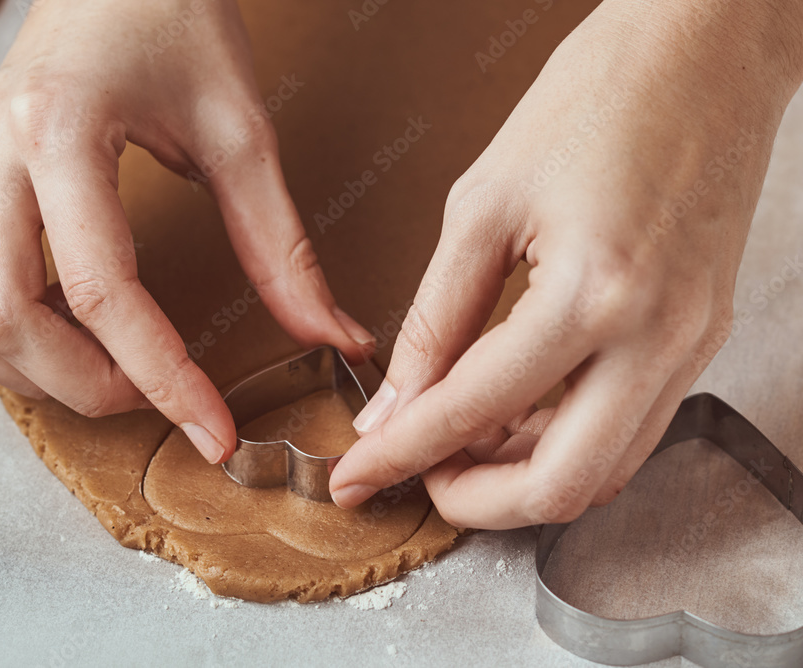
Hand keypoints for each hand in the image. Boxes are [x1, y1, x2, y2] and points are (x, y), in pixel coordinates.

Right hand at [0, 0, 373, 463]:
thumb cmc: (173, 21)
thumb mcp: (239, 130)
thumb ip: (281, 244)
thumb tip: (331, 333)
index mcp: (59, 134)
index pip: (100, 290)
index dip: (162, 377)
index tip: (213, 429)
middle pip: (5, 318)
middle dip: (85, 385)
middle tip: (155, 398)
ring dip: (30, 370)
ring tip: (106, 375)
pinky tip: (55, 337)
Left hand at [328, 0, 802, 527]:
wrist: (705, 49)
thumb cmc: (600, 94)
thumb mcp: (486, 203)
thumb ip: (437, 316)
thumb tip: (398, 399)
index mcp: (593, 291)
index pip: (471, 409)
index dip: (400, 454)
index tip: (358, 474)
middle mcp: (657, 336)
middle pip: (559, 486)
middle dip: (473, 501)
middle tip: (418, 476)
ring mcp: (690, 343)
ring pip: (605, 472)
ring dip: (523, 477)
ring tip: (461, 444)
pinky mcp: (700, 336)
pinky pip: (632, 429)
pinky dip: (567, 442)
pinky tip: (519, 416)